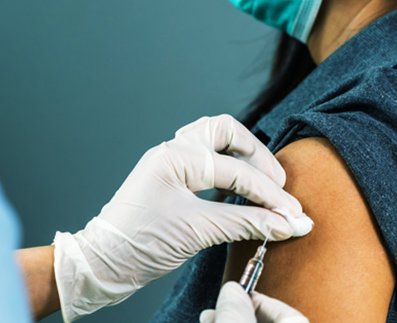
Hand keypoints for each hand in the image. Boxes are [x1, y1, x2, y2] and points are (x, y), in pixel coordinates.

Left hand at [52, 114, 312, 321]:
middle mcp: (172, 152)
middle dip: (257, 157)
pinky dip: (229, 173)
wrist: (103, 263)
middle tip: (278, 186)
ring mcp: (169, 164)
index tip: (293, 215)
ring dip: (242, 159)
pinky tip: (241, 193)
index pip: (236, 170)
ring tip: (263, 186)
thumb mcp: (198, 231)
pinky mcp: (170, 180)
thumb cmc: (139, 244)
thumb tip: (288, 223)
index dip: (269, 195)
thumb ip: (247, 224)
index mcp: (175, 157)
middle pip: (226, 132)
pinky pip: (206, 163)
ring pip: (215, 142)